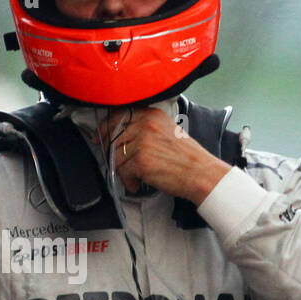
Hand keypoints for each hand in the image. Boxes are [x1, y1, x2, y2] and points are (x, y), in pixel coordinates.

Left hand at [109, 107, 229, 202]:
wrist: (200, 172)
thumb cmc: (186, 156)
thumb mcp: (168, 129)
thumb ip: (146, 127)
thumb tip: (119, 134)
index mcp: (152, 114)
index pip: (119, 115)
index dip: (106, 127)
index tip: (100, 137)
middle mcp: (145, 125)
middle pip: (114, 138)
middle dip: (112, 153)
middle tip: (117, 164)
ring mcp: (142, 142)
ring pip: (116, 157)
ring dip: (122, 170)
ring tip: (134, 177)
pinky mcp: (140, 161)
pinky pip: (122, 172)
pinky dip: (128, 181)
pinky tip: (137, 184)